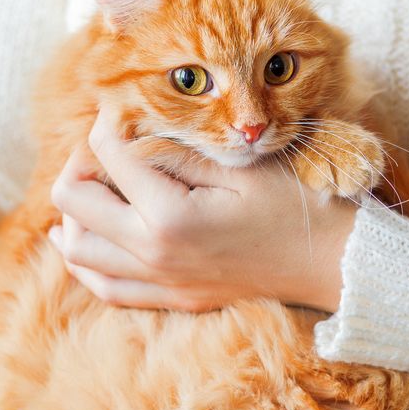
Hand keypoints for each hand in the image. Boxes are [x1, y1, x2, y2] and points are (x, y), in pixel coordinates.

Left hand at [49, 106, 357, 312]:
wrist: (335, 262)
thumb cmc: (297, 204)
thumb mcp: (241, 165)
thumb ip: (177, 153)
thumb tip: (127, 133)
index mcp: (169, 216)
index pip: (106, 154)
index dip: (111, 122)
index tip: (130, 110)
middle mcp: (154, 255)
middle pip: (73, 202)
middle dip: (82, 163)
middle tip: (111, 147)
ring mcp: (162, 282)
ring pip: (79, 251)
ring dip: (77, 213)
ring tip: (100, 188)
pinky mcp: (175, 298)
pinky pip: (106, 288)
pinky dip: (90, 260)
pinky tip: (92, 237)